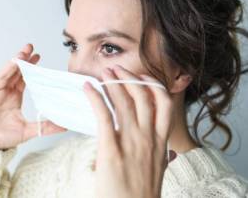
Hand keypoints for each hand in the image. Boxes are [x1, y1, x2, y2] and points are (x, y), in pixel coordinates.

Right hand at [0, 44, 66, 150]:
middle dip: (22, 60)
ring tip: (20, 54)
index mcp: (15, 97)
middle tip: (30, 47)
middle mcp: (4, 92)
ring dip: (10, 64)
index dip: (31, 68)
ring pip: (2, 75)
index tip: (38, 56)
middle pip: (14, 72)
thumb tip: (65, 126)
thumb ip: (45, 127)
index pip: (24, 78)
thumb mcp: (27, 131)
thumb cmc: (4, 138)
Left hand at [83, 64, 175, 197]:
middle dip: (129, 78)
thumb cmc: (143, 194)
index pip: (164, 105)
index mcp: (161, 142)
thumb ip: (162, 157)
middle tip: (116, 69)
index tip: (142, 77)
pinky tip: (87, 88)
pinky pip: (104, 116)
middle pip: (143, 97)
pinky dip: (95, 98)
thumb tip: (167, 152)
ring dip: (113, 83)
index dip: (154, 86)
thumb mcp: (159, 172)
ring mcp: (131, 143)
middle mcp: (148, 138)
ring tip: (104, 73)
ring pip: (124, 102)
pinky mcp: (111, 150)